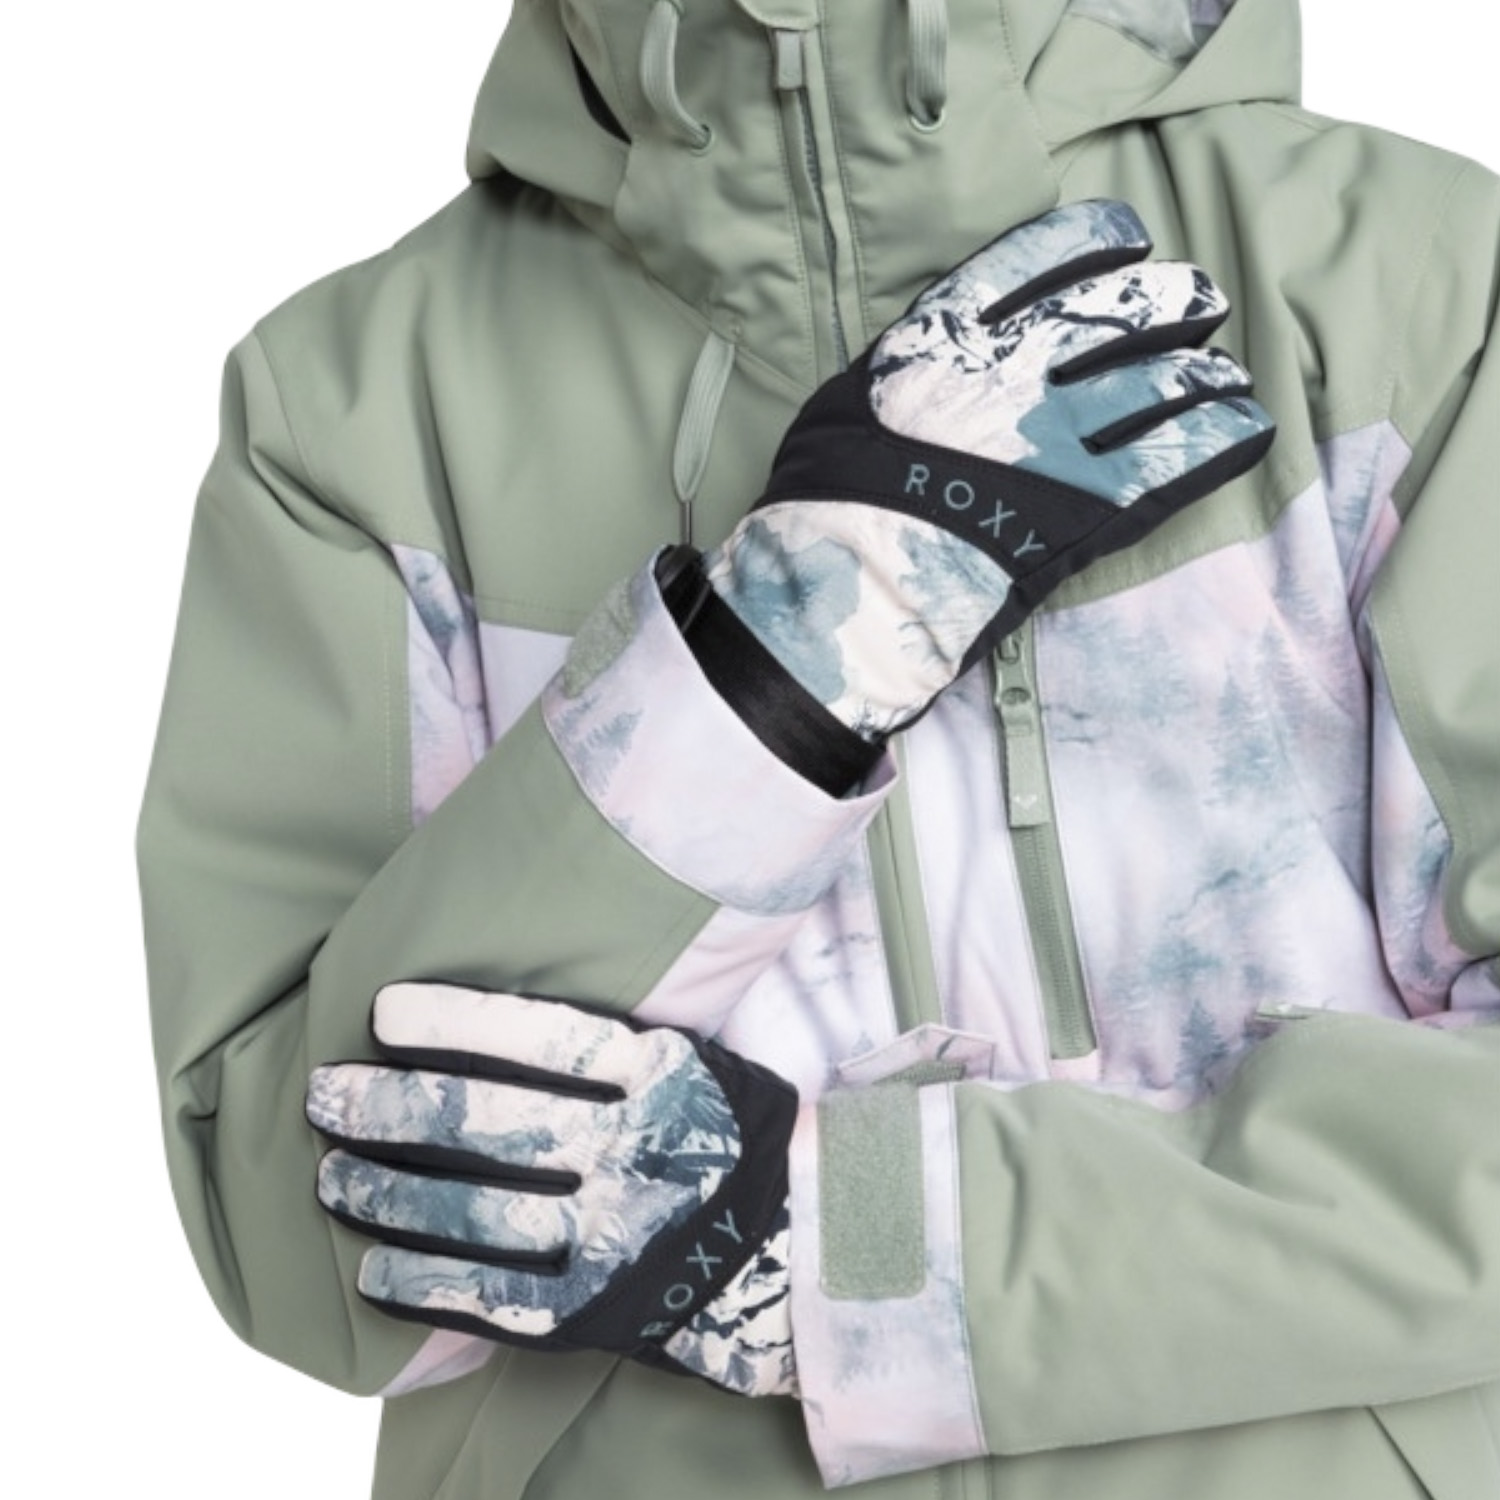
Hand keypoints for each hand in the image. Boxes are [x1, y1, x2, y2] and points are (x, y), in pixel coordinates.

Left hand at [306, 983, 799, 1395]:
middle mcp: (635, 1152)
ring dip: (386, 1193)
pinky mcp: (594, 1312)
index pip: (542, 1036)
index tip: (383, 1012)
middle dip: (390, 1105)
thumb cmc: (716, 1139)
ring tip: (330, 1176)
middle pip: (487, 1122)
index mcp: (661, 1076)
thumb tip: (485, 1011)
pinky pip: (490, 1299)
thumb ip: (612, 1043)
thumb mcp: (690, 1064)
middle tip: (325, 1093)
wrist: (784, 1255)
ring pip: (472, 1213)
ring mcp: (613, 1237)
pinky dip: (423, 1285)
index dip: (454, 1021)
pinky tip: (372, 1269)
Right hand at [696, 198, 1274, 738]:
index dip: (1100, 240)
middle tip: (1200, 301)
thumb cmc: (826, 499)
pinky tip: (1251, 427)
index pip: (1045, 256)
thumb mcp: (848, 397)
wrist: (848, 584)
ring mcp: (1059, 434)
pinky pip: (1178, 458)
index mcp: (951, 331)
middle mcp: (1016, 367)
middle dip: (1172, 298)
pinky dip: (1223, 438)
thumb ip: (909, 362)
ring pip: (1163, 379)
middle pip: (1121, 309)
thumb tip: (936, 353)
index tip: (1132, 237)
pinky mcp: (1090, 505)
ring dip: (1206, 372)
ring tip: (1228, 375)